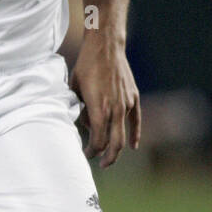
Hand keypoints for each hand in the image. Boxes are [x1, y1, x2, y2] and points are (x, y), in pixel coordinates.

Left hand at [70, 36, 139, 168]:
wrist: (106, 46)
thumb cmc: (86, 66)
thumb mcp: (75, 89)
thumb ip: (80, 110)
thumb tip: (87, 125)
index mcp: (99, 109)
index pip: (98, 141)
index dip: (91, 151)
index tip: (85, 154)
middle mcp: (115, 109)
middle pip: (114, 144)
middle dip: (107, 158)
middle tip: (100, 164)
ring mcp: (126, 104)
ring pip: (124, 135)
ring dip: (117, 149)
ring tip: (110, 156)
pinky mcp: (133, 97)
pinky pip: (136, 121)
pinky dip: (135, 134)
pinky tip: (134, 146)